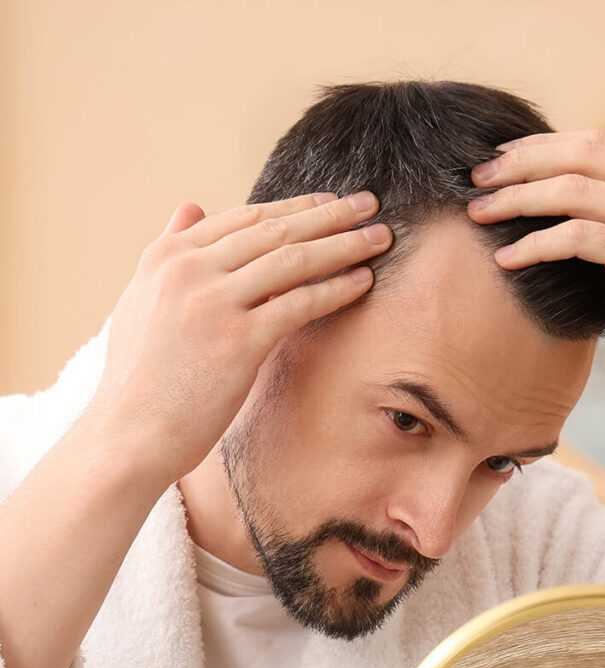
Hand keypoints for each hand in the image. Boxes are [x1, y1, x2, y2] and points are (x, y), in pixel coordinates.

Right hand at [86, 192, 391, 487]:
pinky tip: (363, 282)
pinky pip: (299, 304)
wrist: (129, 434)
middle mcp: (188, 270)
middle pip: (274, 231)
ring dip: (343, 245)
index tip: (328, 202)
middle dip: (329, 215)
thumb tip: (191, 206)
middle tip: (370, 205)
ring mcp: (213, 304)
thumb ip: (168, 250)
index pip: (243, 219)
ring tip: (379, 238)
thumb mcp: (140, 300)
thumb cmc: (139, 379)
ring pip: (292, 261)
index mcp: (166, 256)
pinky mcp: (238, 341)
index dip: (293, 207)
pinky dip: (335, 289)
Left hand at [466, 130, 604, 412]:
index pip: (596, 144)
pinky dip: (534, 244)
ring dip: (517, 199)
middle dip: (521, 162)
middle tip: (476, 178)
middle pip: (580, 153)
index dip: (541, 146)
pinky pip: (576, 238)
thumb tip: (561, 212)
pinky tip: (505, 259)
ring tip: (477, 214)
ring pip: (572, 190)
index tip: (499, 158)